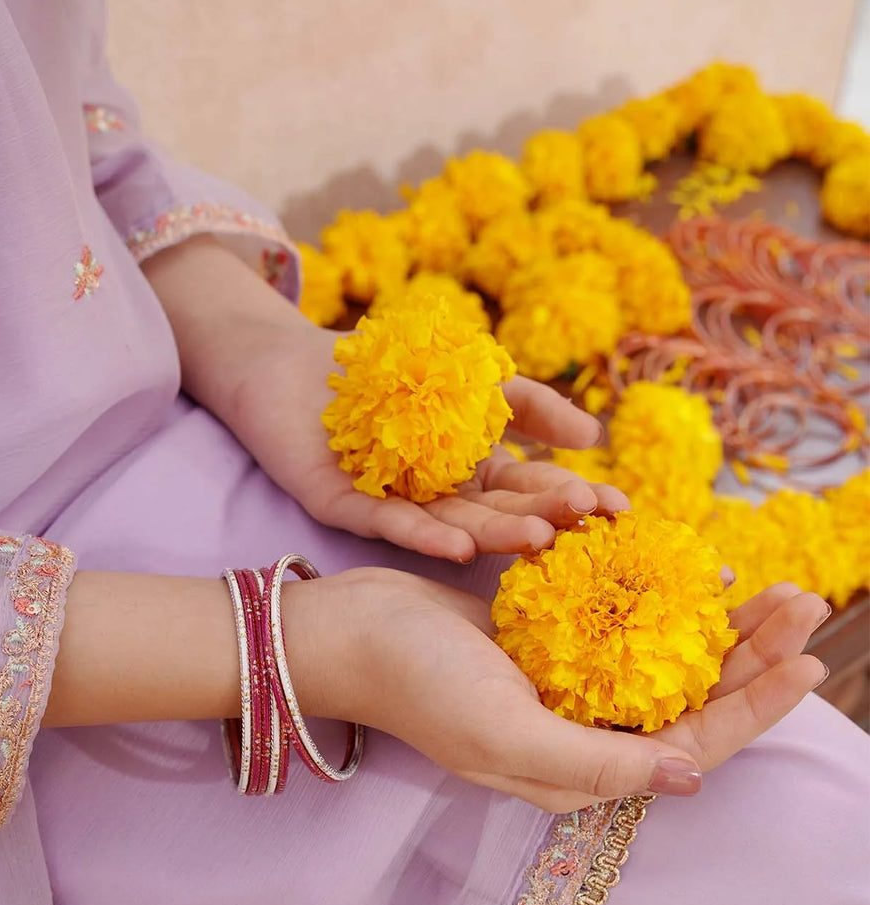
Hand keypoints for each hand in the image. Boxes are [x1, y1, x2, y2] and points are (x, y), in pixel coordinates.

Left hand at [232, 322, 627, 562]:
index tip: (621, 507)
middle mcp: (435, 497)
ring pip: (450, 525)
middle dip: (542, 517)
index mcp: (465, 470)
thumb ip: (527, 403)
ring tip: (537, 541)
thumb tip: (592, 436)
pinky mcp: (345, 507)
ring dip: (493, 534)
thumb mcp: (471, 374)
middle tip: (588, 526)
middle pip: (496, 509)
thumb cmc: (382, 366)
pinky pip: (388, 525)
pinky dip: (423, 534)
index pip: (529, 485)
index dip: (572, 493)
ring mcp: (392, 506)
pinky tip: (458, 545)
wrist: (283, 359)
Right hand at [288, 572, 827, 812]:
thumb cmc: (417, 686)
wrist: (345, 631)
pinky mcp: (544, 637)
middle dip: (750, 654)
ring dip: (717, 622)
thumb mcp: (506, 735)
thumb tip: (688, 781)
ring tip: (769, 585)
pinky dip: (660, 596)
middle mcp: (578, 731)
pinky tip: (692, 567)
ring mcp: (562, 682)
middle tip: (804, 603)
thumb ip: (596, 767)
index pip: (689, 747)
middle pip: (687, 697)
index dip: (753, 708)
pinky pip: (621, 619)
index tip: (807, 661)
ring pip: (662, 656)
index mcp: (576, 769)